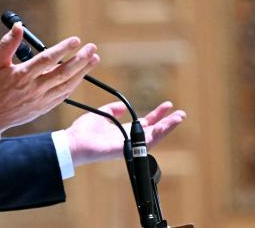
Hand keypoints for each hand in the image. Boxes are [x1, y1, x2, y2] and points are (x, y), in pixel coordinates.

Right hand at [0, 22, 99, 138]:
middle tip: (92, 48)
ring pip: (66, 85)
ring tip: (93, 59)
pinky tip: (82, 75)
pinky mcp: (44, 108)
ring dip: (82, 72)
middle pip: (62, 73)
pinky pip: (63, 95)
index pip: (46, 59)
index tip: (75, 40)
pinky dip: (74, 85)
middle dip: (80, 60)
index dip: (62, 49)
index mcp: (22, 75)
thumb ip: (7, 43)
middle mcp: (34, 88)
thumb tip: (18, 26)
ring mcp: (41, 100)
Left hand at [65, 101, 185, 166]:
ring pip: (154, 137)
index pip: (145, 123)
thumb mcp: (101, 114)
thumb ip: (113, 110)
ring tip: (180, 117)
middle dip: (168, 123)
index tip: (168, 105)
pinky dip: (158, 135)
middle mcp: (128, 139)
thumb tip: (123, 106)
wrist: (73, 142)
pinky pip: (145, 143)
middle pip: (153, 131)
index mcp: (123, 131)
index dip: (157, 114)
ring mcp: (129, 145)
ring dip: (168, 127)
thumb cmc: (83, 132)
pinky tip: (166, 127)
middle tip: (181, 113)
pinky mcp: (126, 149)